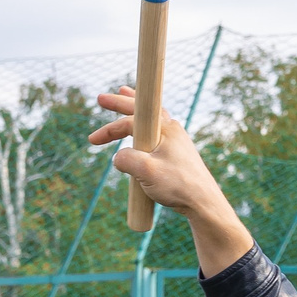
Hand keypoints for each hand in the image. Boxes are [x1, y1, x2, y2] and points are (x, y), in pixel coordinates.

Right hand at [92, 86, 253, 276]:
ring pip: (151, 118)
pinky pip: (156, 133)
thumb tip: (118, 158)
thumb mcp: (145, 171)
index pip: (131, 120)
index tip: (93, 141)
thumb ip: (125, 159)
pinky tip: (141, 130)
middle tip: (101, 99)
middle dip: (121, 103)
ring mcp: (175, 141)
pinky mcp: (176, 154)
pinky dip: (143, 126)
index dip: (110, 129)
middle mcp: (172, 129)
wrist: (203, 202)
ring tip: (124, 95)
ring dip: (134, 109)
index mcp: (165, 128)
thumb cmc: (177, 185)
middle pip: (142, 110)